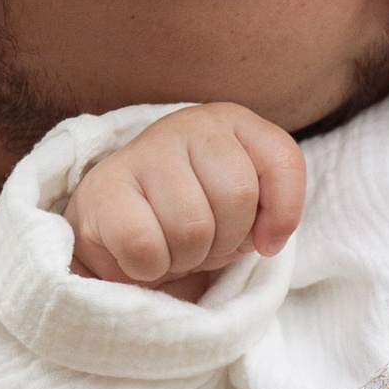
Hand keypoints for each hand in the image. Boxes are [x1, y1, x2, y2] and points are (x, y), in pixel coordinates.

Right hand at [66, 104, 304, 293]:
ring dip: (187, 257)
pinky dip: (150, 267)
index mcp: (232, 121)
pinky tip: (142, 254)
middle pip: (237, 197)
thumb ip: (275, 210)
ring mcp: (144, 150)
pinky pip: (145, 246)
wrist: (120, 231)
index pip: (284, 161)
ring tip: (172, 246)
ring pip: (193, 227)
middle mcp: (189, 124)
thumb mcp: (248, 211)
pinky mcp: (104, 186)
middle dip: (227, 240)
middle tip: (204, 242)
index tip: (265, 239)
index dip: (283, 214)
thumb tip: (269, 239)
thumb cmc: (193, 214)